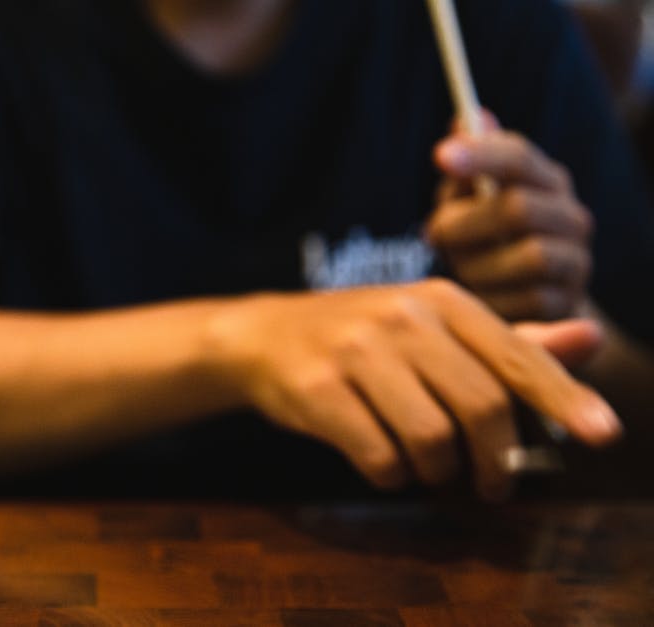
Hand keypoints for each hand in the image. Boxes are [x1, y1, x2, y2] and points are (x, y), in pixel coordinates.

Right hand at [206, 279, 619, 499]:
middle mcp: (402, 319)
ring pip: (431, 439)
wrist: (263, 335)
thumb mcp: (434, 326)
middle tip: (492, 484)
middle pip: (481, 406)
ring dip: (438, 471)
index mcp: (441, 301)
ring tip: (427, 466)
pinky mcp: (317, 390)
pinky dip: (392, 476)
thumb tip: (591, 339)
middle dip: (496, 460)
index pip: (517, 355)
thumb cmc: (362, 336)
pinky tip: (384, 465)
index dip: (564, 398)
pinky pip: (379, 456)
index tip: (602, 434)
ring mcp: (356, 353)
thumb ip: (510, 340)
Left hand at [427, 123, 592, 320]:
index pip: (518, 156)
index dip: (481, 154)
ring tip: (459, 266)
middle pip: (520, 207)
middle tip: (433, 232)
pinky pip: (528, 300)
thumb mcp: (467, 202)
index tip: (439, 156)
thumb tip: (466, 118)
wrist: (521, 299)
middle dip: (466, 223)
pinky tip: (477, 293)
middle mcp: (570, 216)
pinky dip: (492, 296)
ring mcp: (576, 260)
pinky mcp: (568, 302)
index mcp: (545, 180)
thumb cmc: (482, 239)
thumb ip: (464, 169)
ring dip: (478, 264)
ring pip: (530, 257)